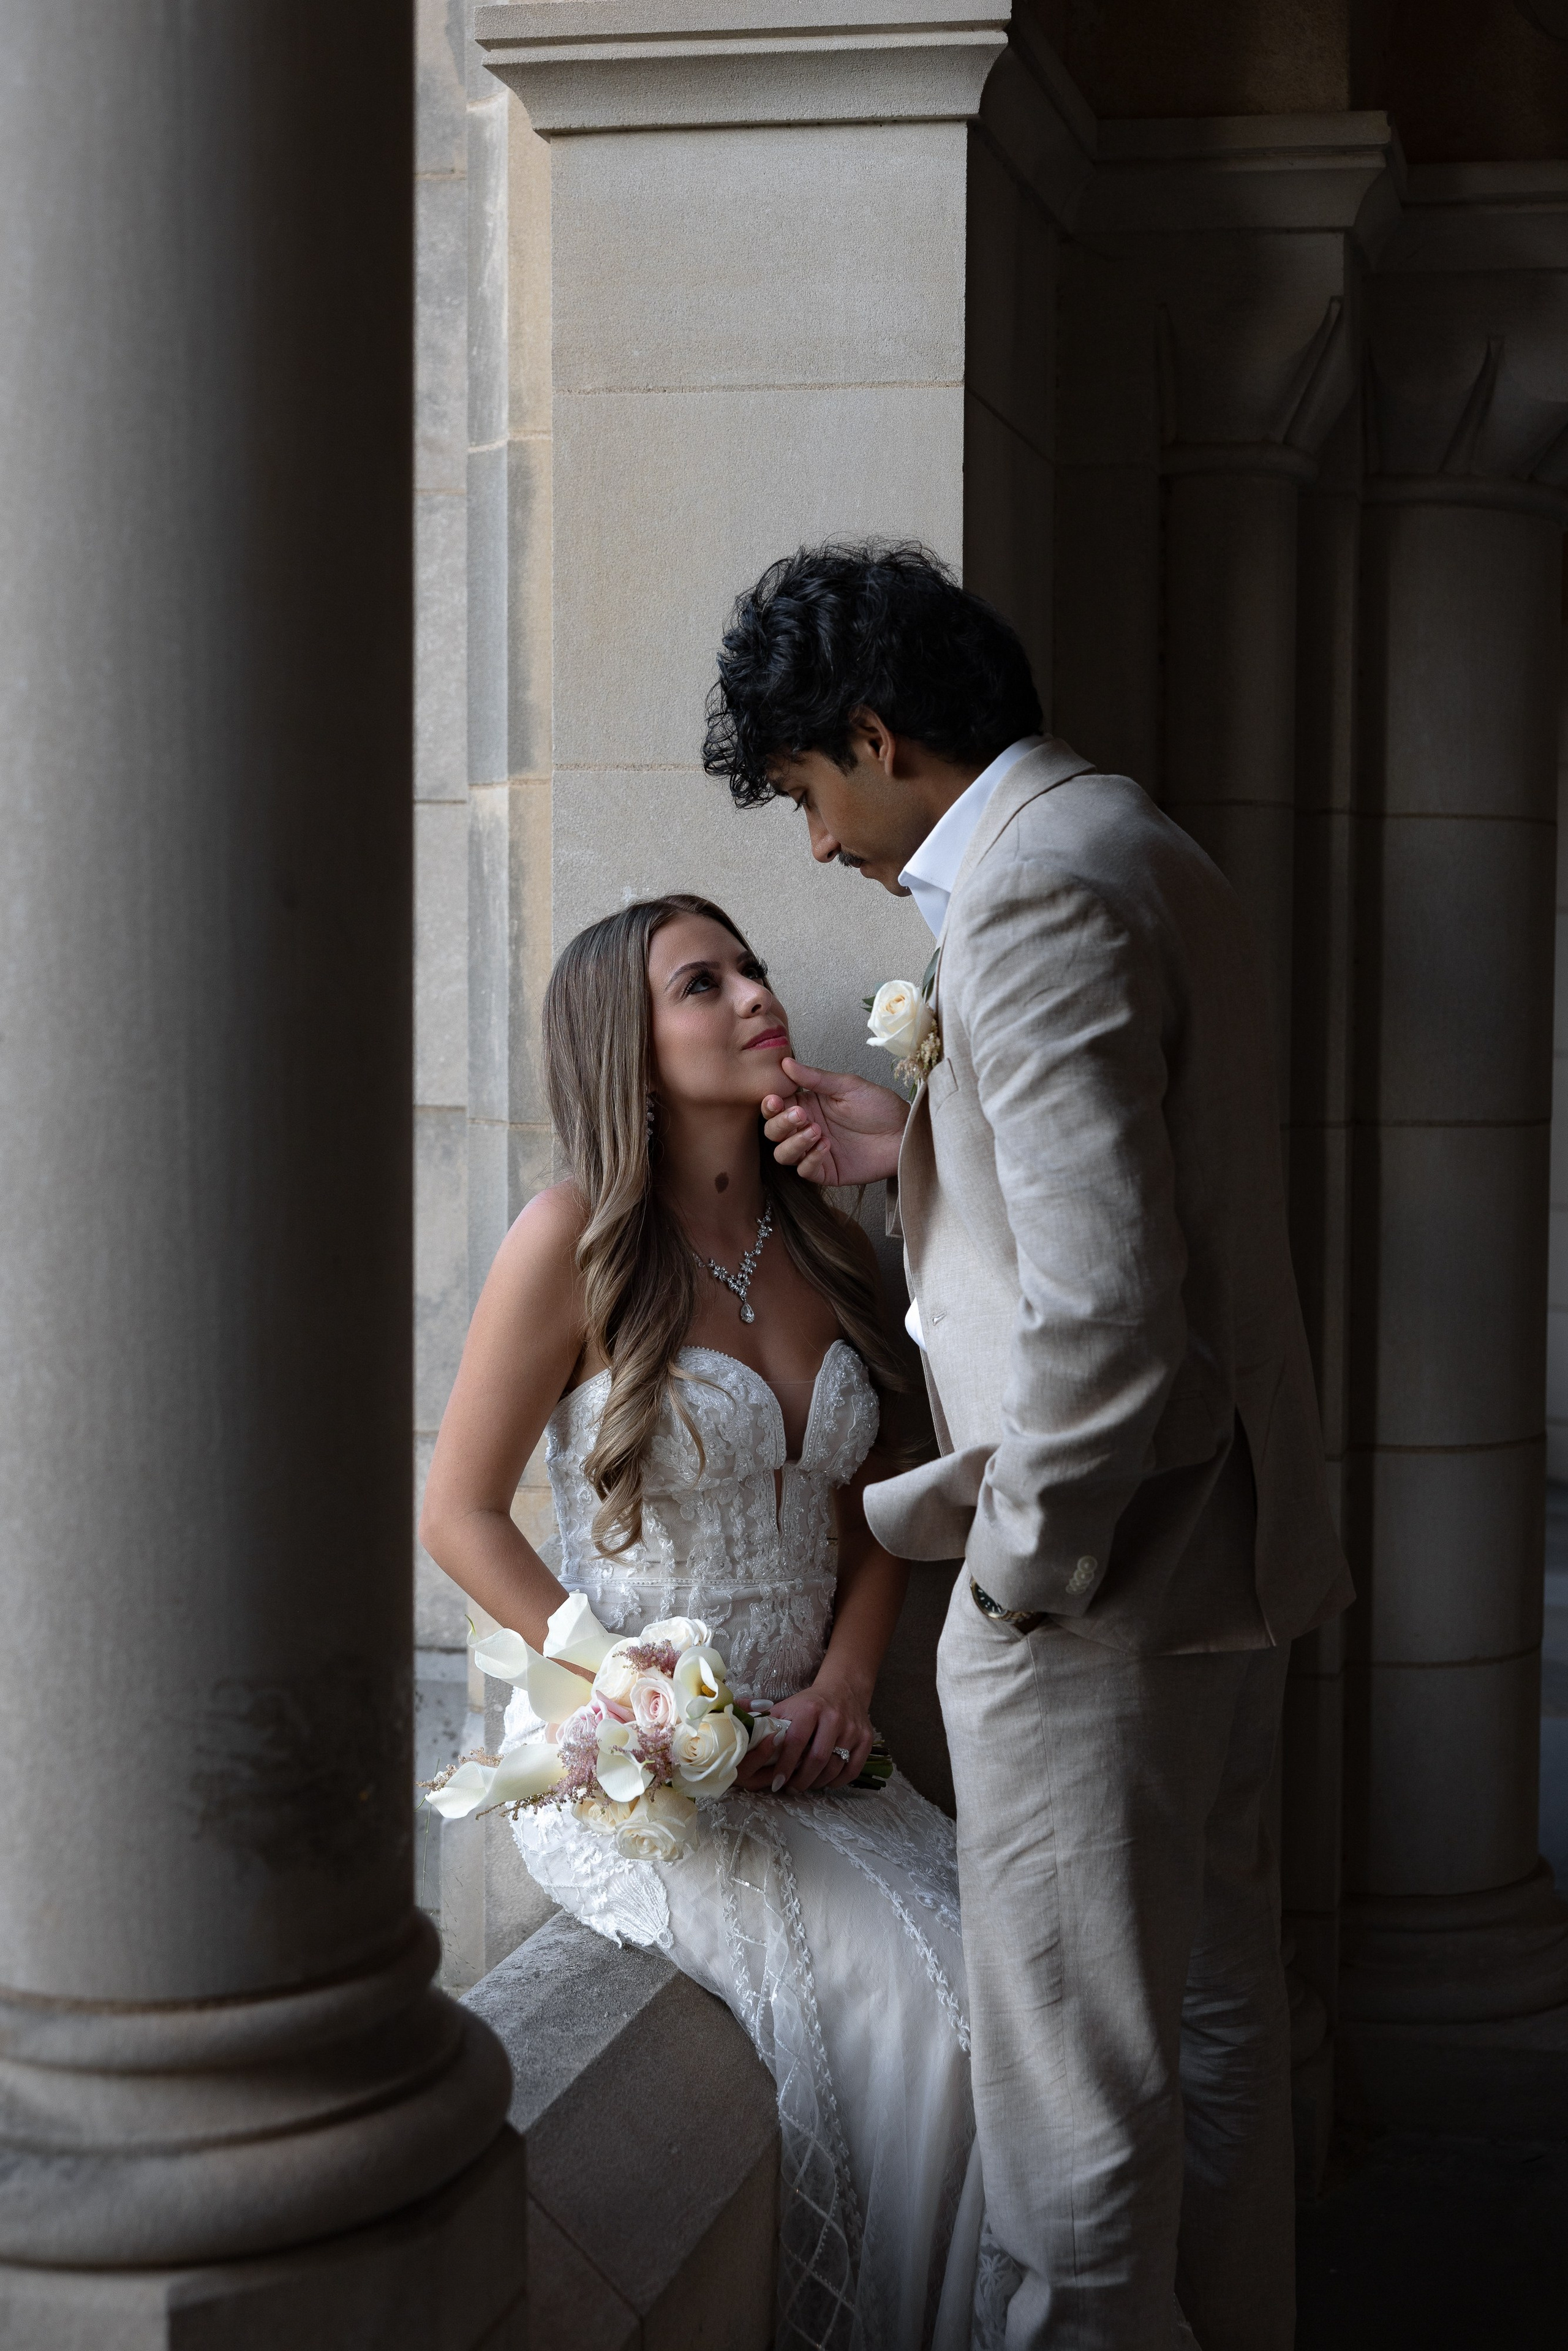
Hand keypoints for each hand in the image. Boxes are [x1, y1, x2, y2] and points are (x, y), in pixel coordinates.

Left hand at [735, 1671, 873, 1794]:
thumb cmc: (807, 1703)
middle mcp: (834, 1717)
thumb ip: (762, 1720)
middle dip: (801, 1780)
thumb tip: (733, 1721)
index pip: (795, 1743)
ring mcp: (852, 1729)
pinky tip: (825, 1783)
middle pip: (817, 1760)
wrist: (843, 1689)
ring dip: (817, 1783)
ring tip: (805, 1786)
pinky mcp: (866, 1739)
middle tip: (790, 1789)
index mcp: (809, 1709)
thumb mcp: (784, 1706)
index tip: (776, 1783)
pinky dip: (838, 1782)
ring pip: (835, 1767)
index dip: (784, 1766)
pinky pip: (852, 1769)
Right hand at [761, 1056, 906, 1186]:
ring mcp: (814, 1152)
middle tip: (802, 1115)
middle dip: (781, 1123)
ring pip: (782, 1154)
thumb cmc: (880, 1107)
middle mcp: (806, 1128)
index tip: (776, 1099)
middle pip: (773, 1132)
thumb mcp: (847, 1086)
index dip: (770, 1105)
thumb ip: (815, 1078)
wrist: (904, 1132)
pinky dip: (810, 1159)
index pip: (775, 1107)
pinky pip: (804, 1171)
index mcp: (807, 1105)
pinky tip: (827, 1146)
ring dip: (793, 1143)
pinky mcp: (826, 1172)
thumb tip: (785, 1063)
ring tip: (817, 1131)